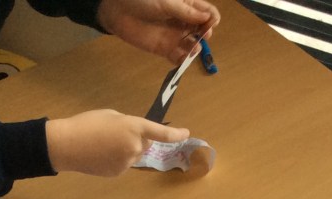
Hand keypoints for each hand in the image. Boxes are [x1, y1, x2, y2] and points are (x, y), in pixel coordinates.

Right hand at [46, 110, 187, 175]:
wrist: (67, 145)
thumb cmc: (86, 124)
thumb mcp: (112, 116)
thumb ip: (128, 125)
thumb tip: (135, 137)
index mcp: (134, 127)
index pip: (161, 133)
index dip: (176, 135)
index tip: (186, 135)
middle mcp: (135, 147)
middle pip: (144, 144)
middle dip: (136, 139)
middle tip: (114, 134)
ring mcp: (127, 162)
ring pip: (134, 155)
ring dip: (126, 150)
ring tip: (103, 145)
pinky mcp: (118, 173)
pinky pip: (123, 164)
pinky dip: (116, 159)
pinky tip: (100, 155)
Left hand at [97, 0, 219, 62]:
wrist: (119, 11)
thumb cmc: (144, 0)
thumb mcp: (167, 2)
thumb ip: (186, 12)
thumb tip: (207, 18)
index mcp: (188, 6)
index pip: (208, 13)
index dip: (212, 19)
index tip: (208, 24)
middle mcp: (184, 22)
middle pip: (203, 31)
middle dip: (205, 35)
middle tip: (201, 36)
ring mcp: (175, 36)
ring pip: (192, 46)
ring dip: (195, 49)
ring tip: (191, 49)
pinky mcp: (164, 49)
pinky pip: (178, 58)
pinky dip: (182, 61)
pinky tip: (182, 60)